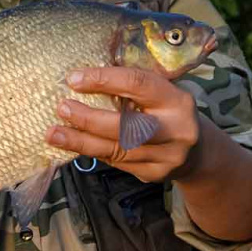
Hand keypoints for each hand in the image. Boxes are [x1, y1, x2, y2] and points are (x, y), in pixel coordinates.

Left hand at [45, 67, 201, 182]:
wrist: (197, 153)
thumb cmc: (168, 112)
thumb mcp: (161, 92)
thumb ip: (132, 86)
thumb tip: (83, 76)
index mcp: (177, 100)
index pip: (138, 84)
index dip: (104, 79)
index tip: (74, 78)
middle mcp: (175, 130)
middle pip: (127, 126)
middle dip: (89, 118)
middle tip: (62, 107)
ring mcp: (166, 156)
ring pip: (116, 149)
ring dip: (80, 141)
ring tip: (53, 133)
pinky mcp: (153, 174)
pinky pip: (115, 161)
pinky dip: (91, 151)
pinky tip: (71, 143)